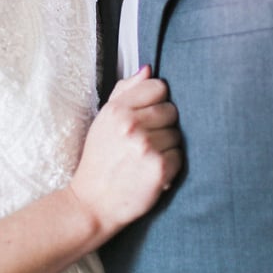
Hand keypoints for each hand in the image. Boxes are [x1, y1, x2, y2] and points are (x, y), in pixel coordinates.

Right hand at [69, 66, 181, 241]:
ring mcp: (146, 146)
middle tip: (144, 142)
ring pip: (178, 134)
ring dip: (167, 147)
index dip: (155, 102)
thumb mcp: (104, 120)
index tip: (146, 117)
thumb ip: (125, 91)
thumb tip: (148, 69)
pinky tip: (153, 172)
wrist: (92, 203)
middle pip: (171, 110)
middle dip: (162, 126)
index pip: (158, 87)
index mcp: (117, 109)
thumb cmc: (99, 160)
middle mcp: (131, 124)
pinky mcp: (160, 168)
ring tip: (146, 158)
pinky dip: (170, 166)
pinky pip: (180, 156)